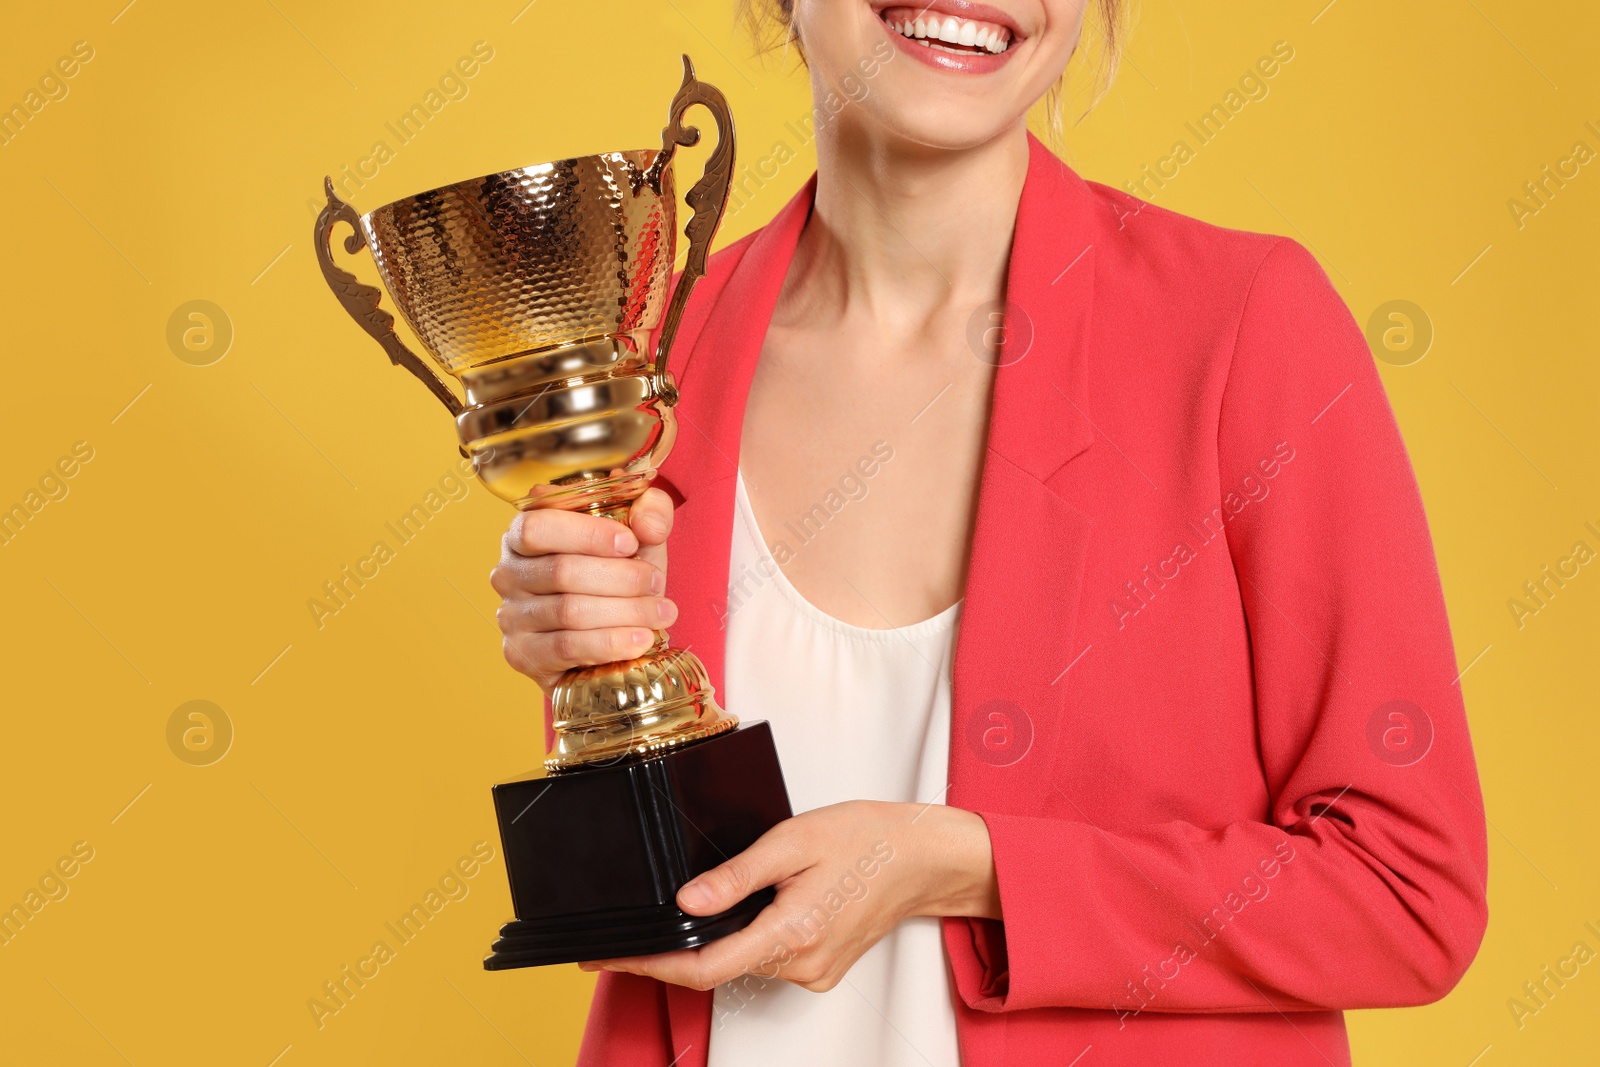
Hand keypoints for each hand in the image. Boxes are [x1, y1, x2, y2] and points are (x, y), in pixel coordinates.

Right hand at [490, 488, 676, 689]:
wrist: (613, 639)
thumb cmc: (619, 576)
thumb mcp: (640, 537)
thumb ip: (651, 513)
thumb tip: (647, 525)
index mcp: (523, 533)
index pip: (539, 526)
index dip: (587, 533)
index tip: (630, 543)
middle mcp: (507, 573)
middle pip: (561, 571)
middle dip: (620, 578)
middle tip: (656, 583)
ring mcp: (511, 616)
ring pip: (569, 611)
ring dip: (625, 612)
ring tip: (661, 613)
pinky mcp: (521, 655)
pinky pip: (568, 647)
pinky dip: (610, 643)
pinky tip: (641, 640)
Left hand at [579, 801, 999, 991]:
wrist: (924, 857)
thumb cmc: (868, 839)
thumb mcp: (794, 840)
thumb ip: (737, 874)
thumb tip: (687, 899)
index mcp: (792, 932)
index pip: (702, 966)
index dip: (649, 964)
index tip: (608, 957)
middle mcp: (802, 964)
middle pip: (716, 967)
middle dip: (671, 950)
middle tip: (628, 932)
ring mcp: (812, 971)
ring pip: (740, 962)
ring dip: (709, 941)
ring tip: (682, 909)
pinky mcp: (819, 966)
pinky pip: (765, 958)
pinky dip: (741, 939)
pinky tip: (737, 911)